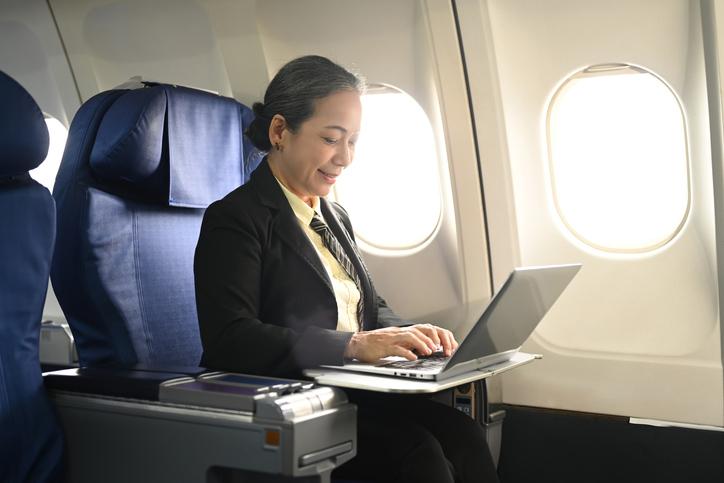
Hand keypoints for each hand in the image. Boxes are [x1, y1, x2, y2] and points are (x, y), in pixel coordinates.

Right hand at [343, 324, 458, 362]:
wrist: (358, 344)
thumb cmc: (377, 345)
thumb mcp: (398, 342)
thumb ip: (411, 344)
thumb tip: (428, 349)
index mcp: (405, 331)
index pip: (427, 329)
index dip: (440, 336)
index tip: (448, 346)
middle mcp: (401, 332)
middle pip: (422, 329)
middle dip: (434, 338)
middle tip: (441, 349)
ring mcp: (392, 338)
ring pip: (411, 336)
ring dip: (422, 343)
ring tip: (430, 351)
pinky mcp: (384, 346)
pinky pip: (397, 348)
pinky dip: (406, 353)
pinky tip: (413, 358)